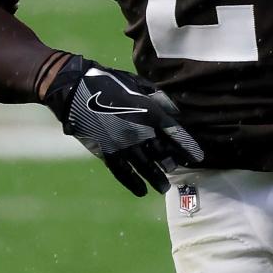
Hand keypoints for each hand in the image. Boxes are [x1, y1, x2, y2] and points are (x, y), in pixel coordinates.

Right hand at [43, 56, 202, 196]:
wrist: (75, 89)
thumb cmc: (108, 81)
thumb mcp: (138, 84)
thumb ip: (158, 98)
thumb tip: (174, 112)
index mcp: (150, 112)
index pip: (176, 134)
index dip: (188, 147)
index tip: (197, 158)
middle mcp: (140, 131)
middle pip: (162, 154)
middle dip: (170, 164)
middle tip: (175, 170)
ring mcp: (123, 144)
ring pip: (145, 167)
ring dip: (156, 179)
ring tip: (164, 188)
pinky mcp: (107, 152)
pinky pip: (123, 173)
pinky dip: (133, 183)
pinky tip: (141, 191)